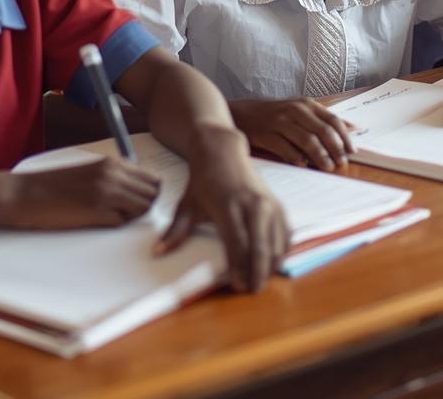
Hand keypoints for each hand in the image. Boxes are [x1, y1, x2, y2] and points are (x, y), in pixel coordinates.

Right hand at [2, 158, 160, 228]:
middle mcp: (112, 173)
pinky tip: (95, 221)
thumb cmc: (51, 187)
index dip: (148, 194)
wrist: (21, 194)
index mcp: (111, 162)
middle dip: (144, 206)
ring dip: (131, 216)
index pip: (153, 178)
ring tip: (108, 216)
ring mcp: (105, 190)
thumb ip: (113, 178)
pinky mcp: (95, 210)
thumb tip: (135, 194)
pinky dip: (114, 225)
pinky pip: (122, 222)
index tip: (135, 203)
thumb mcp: (88, 173)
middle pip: (153, 194)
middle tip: (123, 213)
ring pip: (143, 208)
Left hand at [157, 129, 288, 291]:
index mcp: (229, 204)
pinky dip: (280, 252)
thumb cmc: (203, 181)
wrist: (224, 152)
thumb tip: (157, 252)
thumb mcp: (186, 204)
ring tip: (258, 281)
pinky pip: (285, 235)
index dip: (239, 267)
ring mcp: (269, 204)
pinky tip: (270, 264)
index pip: (238, 243)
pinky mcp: (279, 205)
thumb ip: (175, 231)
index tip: (237, 285)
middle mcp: (254, 204)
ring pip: (277, 243)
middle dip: (258, 273)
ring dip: (270, 266)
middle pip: (261, 247)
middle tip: (251, 291)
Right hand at [228, 98, 355, 169]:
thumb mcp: (299, 110)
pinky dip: (297, 158)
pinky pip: (286, 148)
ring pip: (307, 140)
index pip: (332, 120)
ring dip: (320, 156)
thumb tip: (352, 128)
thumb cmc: (274, 114)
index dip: (344, 137)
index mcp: (306, 104)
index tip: (352, 151)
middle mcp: (295, 110)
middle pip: (323, 131)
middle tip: (342, 163)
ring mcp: (280, 122)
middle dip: (335, 149)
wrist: (242, 113)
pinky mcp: (266, 134)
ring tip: (328, 167)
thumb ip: (322, 119)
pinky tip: (303, 165)